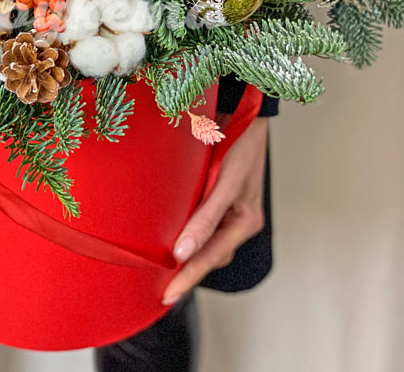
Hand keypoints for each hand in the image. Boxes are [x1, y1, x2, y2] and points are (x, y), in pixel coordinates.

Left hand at [162, 115, 268, 304]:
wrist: (241, 109)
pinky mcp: (215, 196)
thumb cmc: (239, 144)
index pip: (211, 257)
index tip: (167, 294)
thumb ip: (206, 218)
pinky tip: (168, 234)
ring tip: (159, 267)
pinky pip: (200, 222)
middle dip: (186, 271)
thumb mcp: (225, 182)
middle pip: (208, 255)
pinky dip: (186, 230)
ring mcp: (226, 209)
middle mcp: (236, 219)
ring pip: (203, 241)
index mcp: (245, 220)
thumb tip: (183, 252)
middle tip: (159, 289)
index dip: (188, 277)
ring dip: (185, 251)